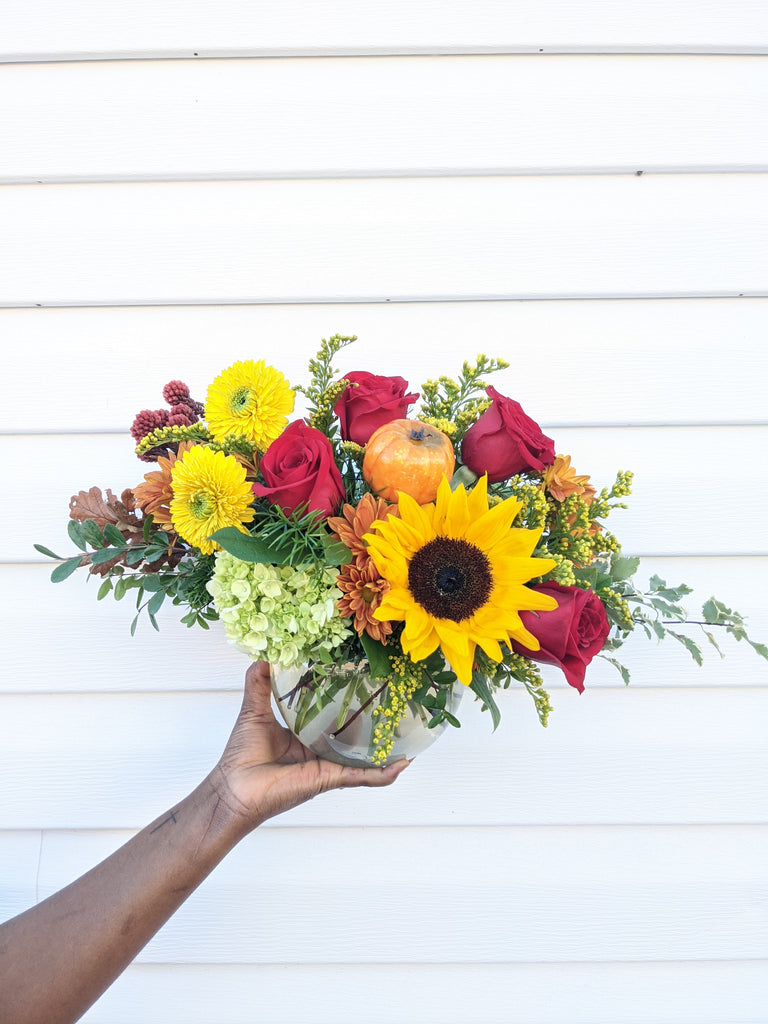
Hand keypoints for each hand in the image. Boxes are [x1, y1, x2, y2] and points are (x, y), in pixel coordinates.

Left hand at [212, 662, 408, 827]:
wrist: (232, 791)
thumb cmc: (240, 757)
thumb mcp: (253, 711)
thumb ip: (259, 683)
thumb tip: (264, 653)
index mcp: (304, 733)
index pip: (331, 712)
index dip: (347, 697)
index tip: (363, 676)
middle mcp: (319, 749)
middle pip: (352, 733)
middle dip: (374, 721)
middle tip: (395, 697)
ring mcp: (327, 764)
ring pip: (363, 755)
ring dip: (386, 747)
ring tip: (408, 732)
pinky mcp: (327, 778)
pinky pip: (359, 776)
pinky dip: (381, 774)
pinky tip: (401, 765)